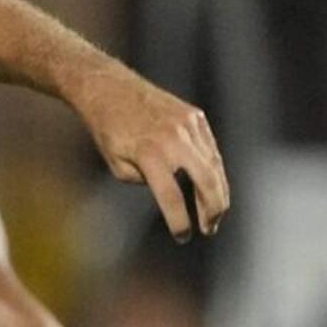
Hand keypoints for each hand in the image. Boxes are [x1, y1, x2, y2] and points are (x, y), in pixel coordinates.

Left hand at [78, 62, 230, 239]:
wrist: (110, 89)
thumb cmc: (109, 132)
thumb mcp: (118, 165)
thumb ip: (147, 181)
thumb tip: (175, 189)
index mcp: (150, 154)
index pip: (172, 197)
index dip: (179, 222)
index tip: (182, 236)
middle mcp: (174, 139)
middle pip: (206, 182)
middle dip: (212, 210)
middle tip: (209, 229)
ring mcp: (189, 125)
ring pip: (214, 165)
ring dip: (217, 193)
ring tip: (213, 215)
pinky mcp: (195, 117)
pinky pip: (210, 149)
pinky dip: (213, 170)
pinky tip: (211, 188)